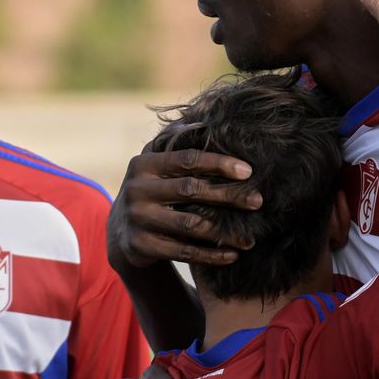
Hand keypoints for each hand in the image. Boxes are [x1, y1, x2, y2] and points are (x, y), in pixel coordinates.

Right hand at [106, 147, 261, 271]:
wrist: (120, 233)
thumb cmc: (150, 191)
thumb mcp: (152, 166)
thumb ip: (173, 144)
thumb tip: (204, 122)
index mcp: (143, 164)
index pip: (186, 160)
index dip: (219, 164)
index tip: (248, 171)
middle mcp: (137, 189)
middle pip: (191, 190)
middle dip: (228, 196)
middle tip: (258, 201)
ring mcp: (138, 218)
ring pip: (189, 225)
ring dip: (224, 232)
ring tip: (250, 238)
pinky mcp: (141, 246)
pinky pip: (182, 252)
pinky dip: (209, 255)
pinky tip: (231, 255)